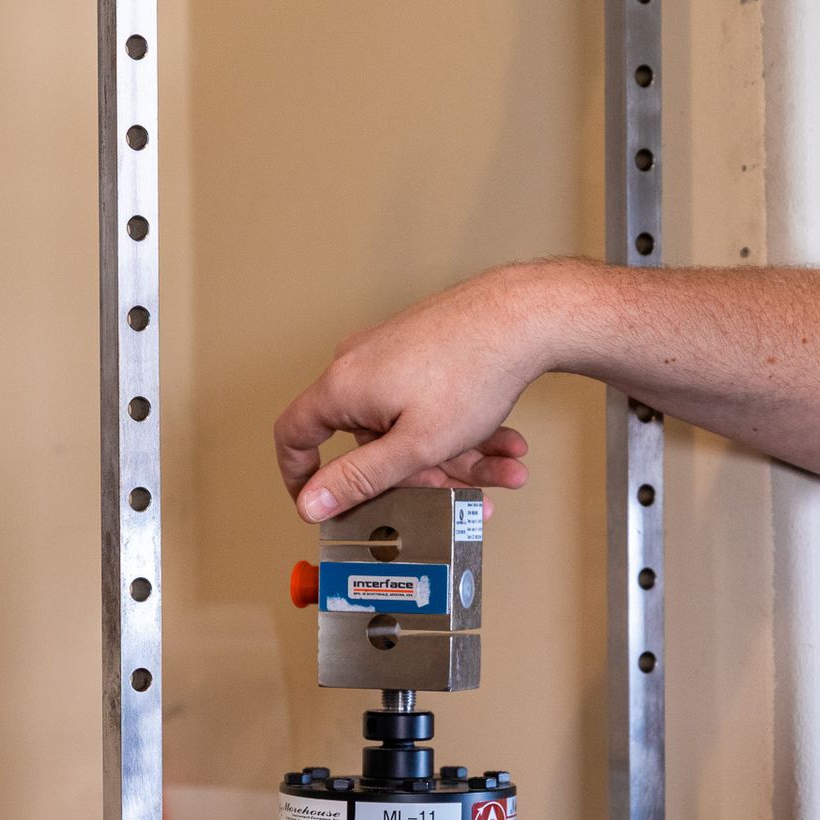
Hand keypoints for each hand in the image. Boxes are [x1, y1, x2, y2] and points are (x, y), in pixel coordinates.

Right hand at [273, 263, 581, 521]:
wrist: (524, 315)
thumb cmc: (472, 371)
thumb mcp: (413, 446)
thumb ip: (359, 478)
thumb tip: (310, 503)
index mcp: (343, 387)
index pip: (295, 435)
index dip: (300, 475)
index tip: (320, 504)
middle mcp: (360, 364)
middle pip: (375, 442)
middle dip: (422, 475)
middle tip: (461, 494)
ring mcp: (392, 354)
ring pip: (414, 426)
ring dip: (459, 456)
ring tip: (505, 470)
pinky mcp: (422, 348)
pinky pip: (433, 404)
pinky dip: (466, 429)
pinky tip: (506, 444)